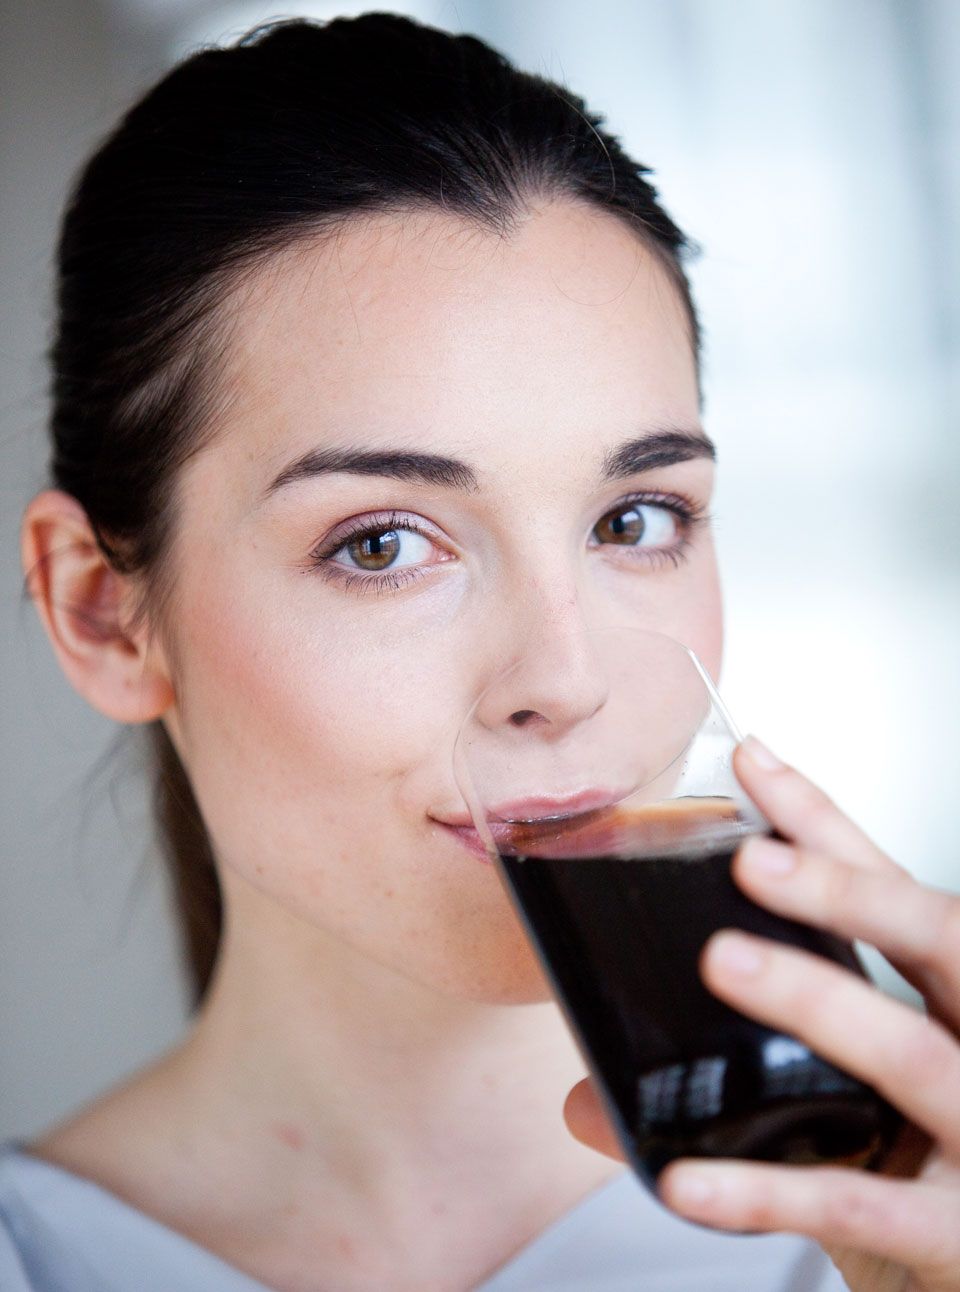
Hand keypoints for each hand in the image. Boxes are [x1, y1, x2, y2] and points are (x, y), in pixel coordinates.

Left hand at [563, 736, 959, 1291]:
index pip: (898, 891)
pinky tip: (682, 1179)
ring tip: (721, 959)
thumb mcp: (854, 1118)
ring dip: (814, 1000)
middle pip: (939, 941)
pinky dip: (768, 1190)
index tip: (754, 761)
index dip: (825, 824)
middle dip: (849, 892)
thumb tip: (588, 1095)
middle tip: (753, 859)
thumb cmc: (931, 1176)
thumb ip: (734, 1094)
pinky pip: (860, 1205)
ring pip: (910, 1054)